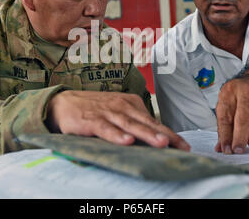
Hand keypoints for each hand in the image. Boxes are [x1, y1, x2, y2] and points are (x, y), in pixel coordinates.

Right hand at [45, 90, 189, 150]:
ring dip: (146, 134)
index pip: (154, 121)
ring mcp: (108, 113)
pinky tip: (127, 141)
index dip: (170, 134)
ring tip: (161, 143)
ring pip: (130, 125)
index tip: (184, 146)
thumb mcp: (117, 111)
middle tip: (180, 146)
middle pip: (147, 123)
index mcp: (131, 104)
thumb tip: (156, 137)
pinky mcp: (92, 121)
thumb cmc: (95, 109)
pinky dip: (117, 135)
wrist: (64, 102)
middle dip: (165, 135)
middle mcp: (122, 107)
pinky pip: (106, 129)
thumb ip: (134, 122)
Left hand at [214, 77, 248, 153]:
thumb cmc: (236, 98)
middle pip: (243, 116)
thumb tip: (221, 148)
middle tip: (240, 150)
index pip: (225, 117)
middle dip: (241, 136)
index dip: (225, 136)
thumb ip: (223, 128)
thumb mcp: (225, 106)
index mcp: (228, 93)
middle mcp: (245, 91)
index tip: (227, 150)